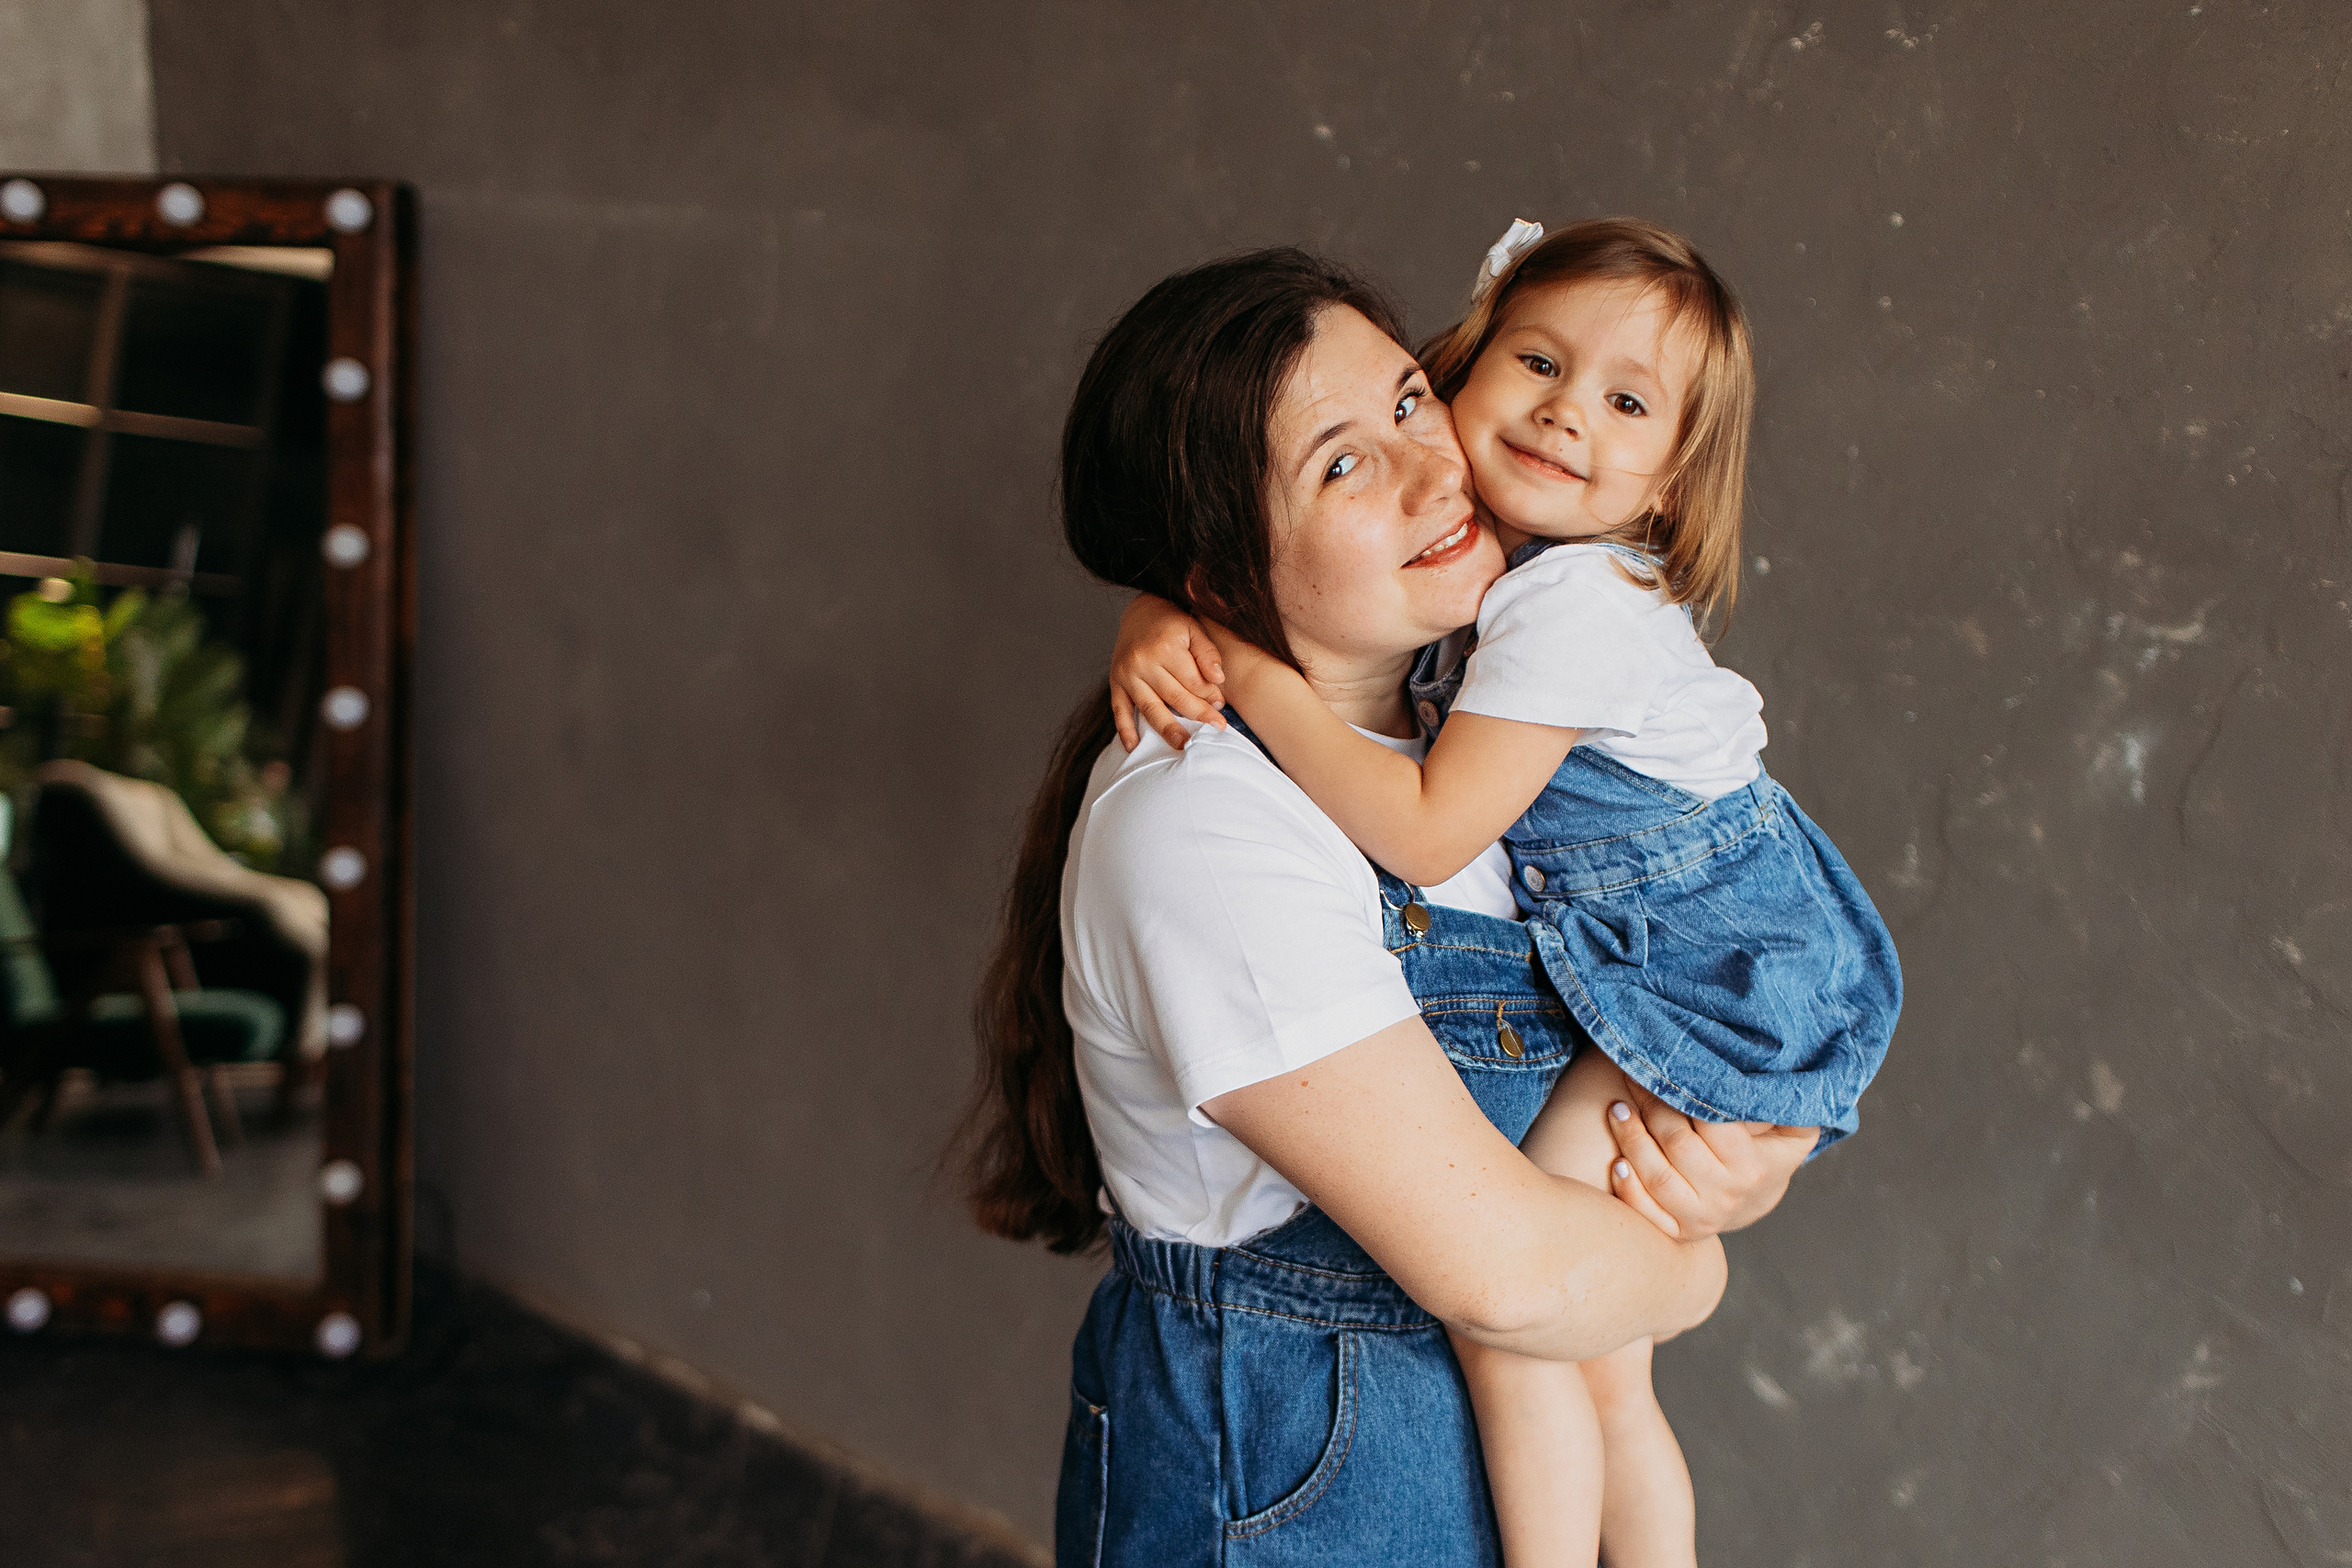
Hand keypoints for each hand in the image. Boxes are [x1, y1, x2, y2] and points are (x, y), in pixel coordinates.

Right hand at [1109, 593, 1225, 750]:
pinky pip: (1119, 710)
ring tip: (1182, 745)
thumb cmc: (1171, 622)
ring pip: (1151, 708)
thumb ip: (1207, 653)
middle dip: (1199, 714)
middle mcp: (1143, 662)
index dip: (1210, 695)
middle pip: (1175, 697)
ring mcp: (1127, 674)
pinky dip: (1125, 730)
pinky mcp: (1115, 682)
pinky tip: (1134, 747)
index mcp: (1165, 647)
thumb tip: (1218, 680)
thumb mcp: (1194, 628)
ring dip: (1168, 730)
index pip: (1193, 681)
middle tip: (1217, 728)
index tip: (1221, 705)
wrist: (1140, 611)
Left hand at [1603, 1081, 1816, 1241]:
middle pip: (1677, 1144)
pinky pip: (1646, 1212)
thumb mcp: (1793, 1130)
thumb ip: (1788, 1104)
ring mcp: (1701, 1217)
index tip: (1663, 1066)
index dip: (1682, 1091)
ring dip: (1631, 1140)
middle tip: (1633, 1077)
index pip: (1711, 1123)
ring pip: (1657, 1176)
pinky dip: (1628, 1188)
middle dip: (1650, 1106)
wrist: (1755, 1202)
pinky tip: (1617, 1161)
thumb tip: (1777, 1075)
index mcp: (1752, 1166)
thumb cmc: (1768, 1152)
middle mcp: (1727, 1195)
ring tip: (1618, 1109)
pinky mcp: (1679, 1231)